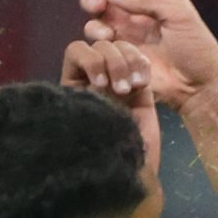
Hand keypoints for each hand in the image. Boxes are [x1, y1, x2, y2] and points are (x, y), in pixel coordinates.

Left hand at [60, 35, 164, 173]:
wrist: (130, 172)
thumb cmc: (100, 153)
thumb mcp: (83, 124)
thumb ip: (85, 99)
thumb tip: (89, 83)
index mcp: (74, 85)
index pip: (77, 51)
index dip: (90, 60)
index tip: (101, 86)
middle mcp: (94, 78)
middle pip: (100, 45)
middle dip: (112, 62)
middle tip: (121, 90)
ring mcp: (117, 80)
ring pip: (119, 47)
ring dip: (127, 62)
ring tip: (132, 87)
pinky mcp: (139, 87)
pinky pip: (140, 61)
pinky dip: (142, 65)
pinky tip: (143, 84)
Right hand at [77, 0, 217, 109]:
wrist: (196, 86)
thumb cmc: (196, 49)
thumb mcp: (179, 16)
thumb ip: (147, 1)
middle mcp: (137, 6)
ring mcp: (125, 26)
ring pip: (97, 5)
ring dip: (92, 1)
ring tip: (99, 8)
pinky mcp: (118, 48)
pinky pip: (97, 34)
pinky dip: (96, 30)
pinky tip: (107, 35)